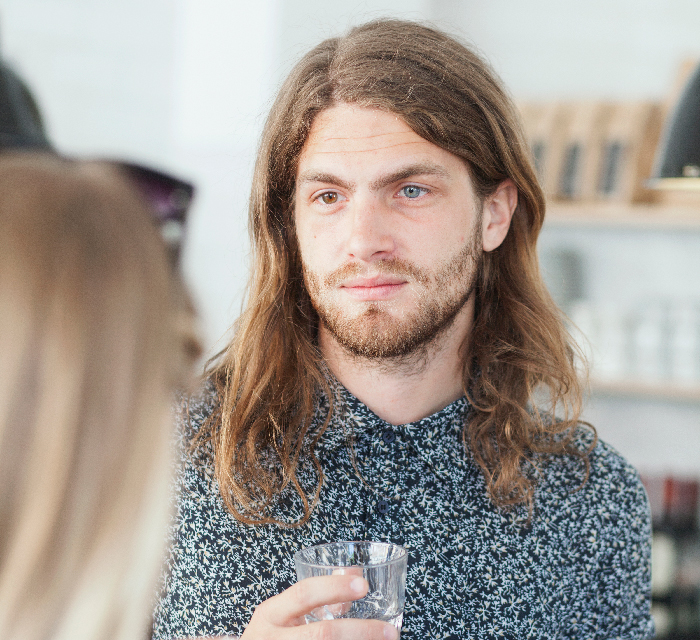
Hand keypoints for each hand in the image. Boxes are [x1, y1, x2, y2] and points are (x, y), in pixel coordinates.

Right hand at [240, 574, 397, 639]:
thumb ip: (315, 598)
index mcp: (270, 614)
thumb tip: (355, 573)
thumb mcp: (282, 614)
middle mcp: (274, 639)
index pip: (304, 593)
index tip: (363, 586)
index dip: (335, 587)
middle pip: (323, 634)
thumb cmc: (270, 637)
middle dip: (360, 632)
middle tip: (389, 632)